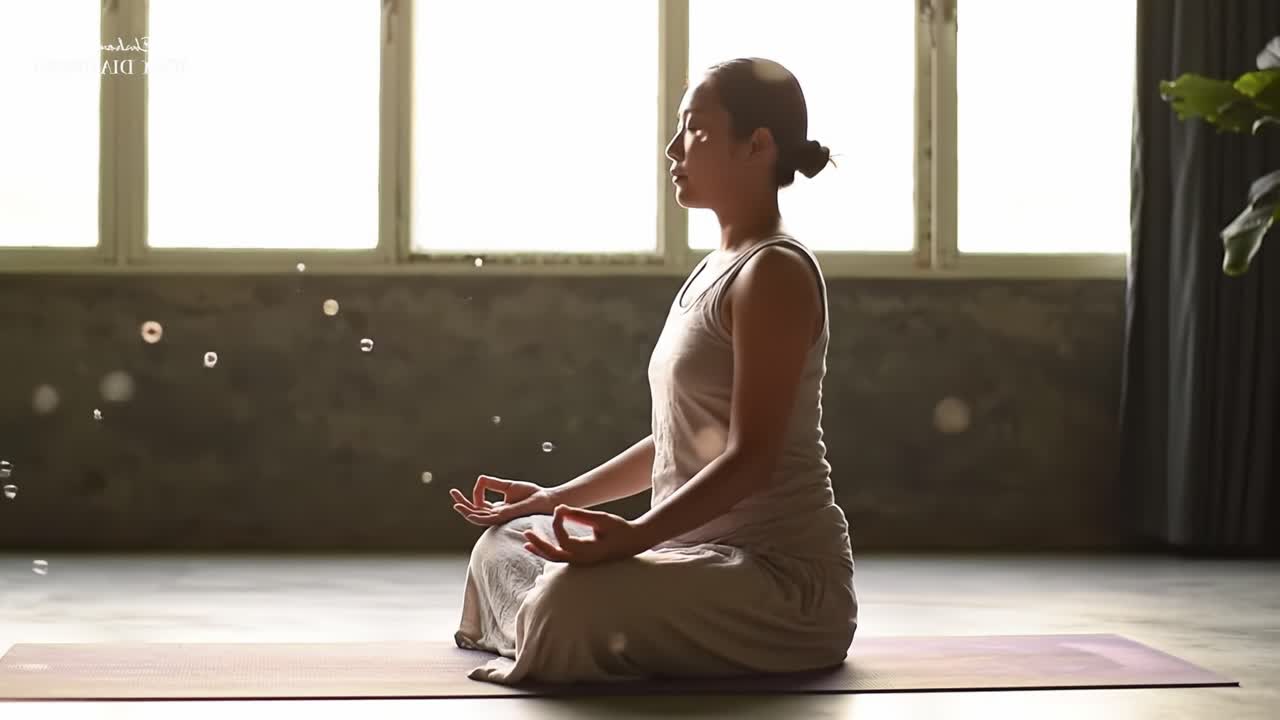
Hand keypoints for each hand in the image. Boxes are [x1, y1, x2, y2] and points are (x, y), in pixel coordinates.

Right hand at [450, 475, 555, 526]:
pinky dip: (476, 515)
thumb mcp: (508, 486)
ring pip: (478, 518)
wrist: (546, 500)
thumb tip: (478, 480)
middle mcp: (498, 515)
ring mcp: (500, 517)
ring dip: (466, 511)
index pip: (479, 507)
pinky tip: (468, 511)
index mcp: (498, 509)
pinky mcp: (505, 516)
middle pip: (475, 512)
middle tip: (452, 493)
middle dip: (462, 504)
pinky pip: (487, 519)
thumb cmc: (532, 494)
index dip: (470, 498)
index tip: (476, 484)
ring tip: (456, 504)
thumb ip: (493, 484)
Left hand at [522, 504, 654, 566]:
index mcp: (588, 551)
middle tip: (526, 533)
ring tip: (526, 541)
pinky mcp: (580, 560)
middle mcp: (582, 560)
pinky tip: (536, 547)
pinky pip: (560, 558)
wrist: (634, 542)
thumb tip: (559, 508)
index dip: (557, 522)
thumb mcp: (601, 519)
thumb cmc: (619, 529)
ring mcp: (581, 563)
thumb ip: (580, 515)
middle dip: (539, 544)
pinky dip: (547, 552)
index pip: (563, 539)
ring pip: (555, 559)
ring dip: (540, 549)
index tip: (559, 509)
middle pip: (553, 555)